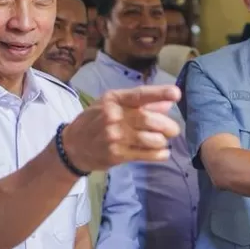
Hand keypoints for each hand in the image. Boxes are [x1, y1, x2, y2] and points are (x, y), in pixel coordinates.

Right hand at [62, 85, 182, 172]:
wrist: (73, 146)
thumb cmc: (96, 120)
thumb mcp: (112, 105)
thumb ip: (140, 104)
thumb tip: (167, 105)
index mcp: (114, 99)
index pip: (139, 95)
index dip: (159, 93)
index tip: (176, 94)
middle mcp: (113, 116)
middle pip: (147, 119)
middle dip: (167, 125)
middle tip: (174, 130)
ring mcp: (114, 136)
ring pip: (149, 139)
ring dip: (162, 141)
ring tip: (163, 141)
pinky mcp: (116, 154)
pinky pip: (144, 154)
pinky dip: (159, 154)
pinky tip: (163, 153)